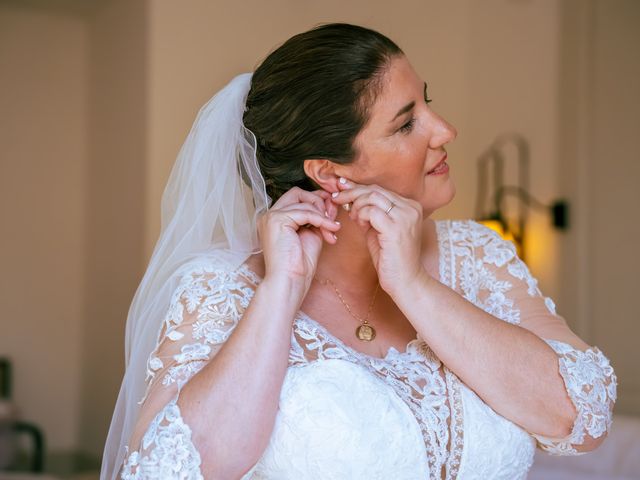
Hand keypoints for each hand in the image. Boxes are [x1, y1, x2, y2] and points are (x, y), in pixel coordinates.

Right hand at [258, 187, 340, 288]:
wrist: (289, 281)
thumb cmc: (299, 264)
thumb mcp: (312, 234)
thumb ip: (317, 217)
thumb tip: (330, 200)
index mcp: (275, 219)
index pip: (296, 198)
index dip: (316, 200)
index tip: (332, 210)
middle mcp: (269, 215)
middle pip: (297, 193)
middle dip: (318, 201)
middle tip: (332, 217)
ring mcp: (271, 216)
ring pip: (304, 202)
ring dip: (323, 215)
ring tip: (332, 230)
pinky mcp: (277, 220)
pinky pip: (306, 212)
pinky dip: (321, 220)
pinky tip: (330, 230)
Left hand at [330, 178, 425, 294]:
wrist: (405, 281)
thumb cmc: (391, 258)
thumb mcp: (378, 230)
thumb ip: (368, 214)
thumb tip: (350, 197)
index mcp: (410, 206)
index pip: (381, 190)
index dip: (358, 188)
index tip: (341, 188)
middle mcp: (411, 208)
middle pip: (376, 190)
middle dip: (352, 192)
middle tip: (336, 197)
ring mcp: (405, 217)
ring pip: (372, 197)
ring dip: (356, 206)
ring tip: (353, 218)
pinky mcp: (396, 228)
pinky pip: (371, 211)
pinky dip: (361, 215)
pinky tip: (360, 224)